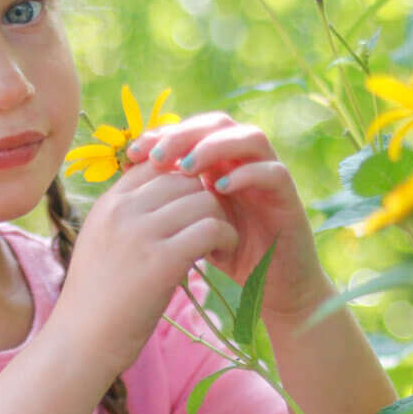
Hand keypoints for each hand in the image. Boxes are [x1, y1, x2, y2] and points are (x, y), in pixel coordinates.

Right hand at [55, 157, 237, 376]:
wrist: (81, 341)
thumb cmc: (95, 300)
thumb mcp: (101, 242)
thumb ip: (127, 216)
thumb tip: (164, 199)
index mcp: (107, 204)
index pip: (155, 164)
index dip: (180, 180)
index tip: (188, 207)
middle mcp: (122, 211)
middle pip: (183, 178)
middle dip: (202, 199)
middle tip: (207, 227)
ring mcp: (141, 234)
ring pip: (202, 200)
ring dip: (218, 219)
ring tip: (215, 243)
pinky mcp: (162, 261)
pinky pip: (211, 229)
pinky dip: (225, 238)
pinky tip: (220, 255)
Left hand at [125, 112, 331, 323]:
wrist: (271, 289)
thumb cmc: (226, 254)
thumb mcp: (188, 225)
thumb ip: (167, 201)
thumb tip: (123, 184)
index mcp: (218, 164)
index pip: (190, 131)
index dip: (162, 134)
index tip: (132, 154)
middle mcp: (244, 162)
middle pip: (218, 123)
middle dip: (185, 133)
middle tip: (157, 156)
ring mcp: (269, 176)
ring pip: (250, 137)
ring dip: (215, 147)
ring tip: (187, 168)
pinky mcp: (289, 198)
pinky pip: (274, 172)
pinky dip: (247, 174)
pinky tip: (220, 189)